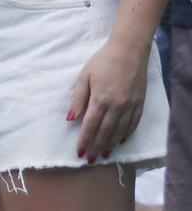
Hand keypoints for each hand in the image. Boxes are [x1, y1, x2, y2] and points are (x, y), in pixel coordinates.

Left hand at [67, 40, 147, 162]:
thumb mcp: (85, 75)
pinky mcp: (139, 104)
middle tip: (90, 160)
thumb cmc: (103, 61)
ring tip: (104, 155)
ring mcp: (129, 107)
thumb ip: (78, 98)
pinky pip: (132, 125)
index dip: (84, 141)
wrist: (129, 51)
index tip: (79, 153)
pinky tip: (119, 141)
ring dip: (110, 145)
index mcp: (100, 99)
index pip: (90, 126)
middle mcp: (116, 107)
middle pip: (104, 133)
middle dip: (96, 147)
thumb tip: (70, 118)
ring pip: (119, 132)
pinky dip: (125, 135)